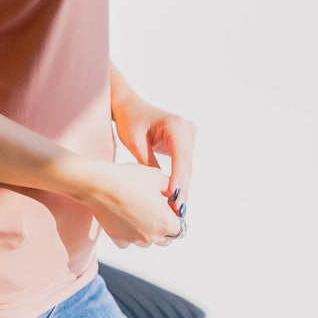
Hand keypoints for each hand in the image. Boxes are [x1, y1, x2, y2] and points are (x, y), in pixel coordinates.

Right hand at [78, 160, 182, 248]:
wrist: (101, 184)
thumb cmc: (130, 178)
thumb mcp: (157, 176)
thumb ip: (171, 188)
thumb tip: (173, 193)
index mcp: (166, 222)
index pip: (180, 228)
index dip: (176, 218)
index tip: (169, 209)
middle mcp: (152, 236)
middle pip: (166, 239)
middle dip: (164, 228)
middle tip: (156, 212)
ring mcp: (134, 240)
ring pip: (147, 241)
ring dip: (146, 232)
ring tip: (138, 213)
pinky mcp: (118, 239)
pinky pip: (128, 242)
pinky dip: (128, 234)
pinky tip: (125, 219)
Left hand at [111, 96, 196, 213]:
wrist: (129, 106)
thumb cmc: (129, 120)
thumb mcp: (135, 143)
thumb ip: (149, 164)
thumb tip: (160, 190)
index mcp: (176, 126)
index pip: (180, 158)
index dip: (178, 180)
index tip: (174, 198)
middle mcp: (187, 130)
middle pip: (186, 165)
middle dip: (181, 188)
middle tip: (177, 211)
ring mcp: (189, 136)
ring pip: (187, 168)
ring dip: (182, 187)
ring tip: (177, 209)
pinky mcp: (185, 143)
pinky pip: (183, 165)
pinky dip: (179, 180)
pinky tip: (175, 198)